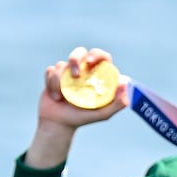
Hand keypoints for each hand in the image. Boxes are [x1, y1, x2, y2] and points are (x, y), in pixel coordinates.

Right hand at [25, 47, 128, 168]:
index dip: (97, 55)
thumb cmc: (82, 118)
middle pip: (80, 52)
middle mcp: (83, 71)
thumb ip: (118, 103)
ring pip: (62, 64)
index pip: (101, 57)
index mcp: (97, 76)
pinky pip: (51, 71)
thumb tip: (126, 83)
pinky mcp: (54, 74)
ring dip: (60, 81)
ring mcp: (68, 72)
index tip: (90, 62)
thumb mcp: (103, 113)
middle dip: (75, 59)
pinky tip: (55, 96)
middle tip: (76, 75)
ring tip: (61, 97)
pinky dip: (51, 84)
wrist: (59, 124)